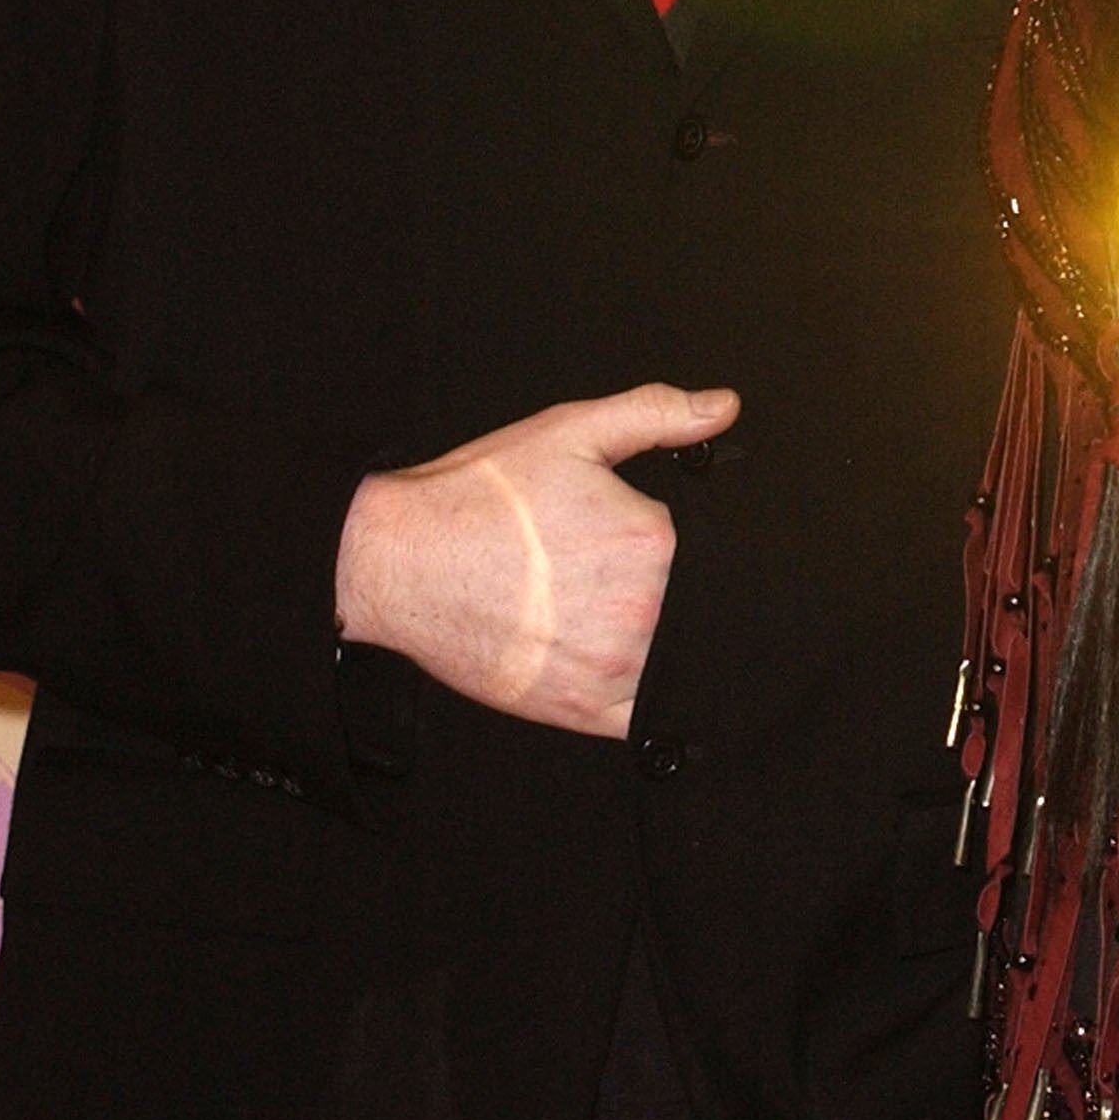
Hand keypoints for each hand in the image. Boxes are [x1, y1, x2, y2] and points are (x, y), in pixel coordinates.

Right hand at [334, 384, 739, 736]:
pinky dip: (634, 689)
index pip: (691, 546)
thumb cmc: (475, 501)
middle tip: (583, 570)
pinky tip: (592, 657)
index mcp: (650, 539)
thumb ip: (655, 414)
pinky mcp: (587, 711)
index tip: (613, 539)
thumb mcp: (570, 432)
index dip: (656, 541)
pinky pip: (647, 711)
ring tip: (575, 607)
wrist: (397, 561)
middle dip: (647, 585)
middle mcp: (641, 606)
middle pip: (681, 600)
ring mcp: (615, 665)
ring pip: (666, 653)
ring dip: (640, 635)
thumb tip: (721, 408)